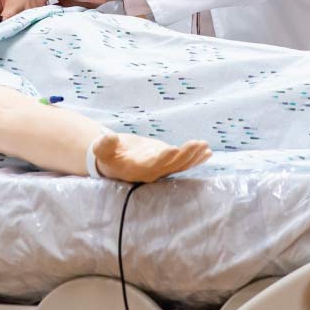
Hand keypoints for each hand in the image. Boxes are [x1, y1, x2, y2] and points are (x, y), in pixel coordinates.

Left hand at [28, 0, 115, 9]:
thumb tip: (47, 16)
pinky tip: (44, 12)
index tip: (34, 17)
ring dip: (34, 5)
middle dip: (31, 6)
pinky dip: (40, 2)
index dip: (33, 5)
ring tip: (38, 17)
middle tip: (33, 18)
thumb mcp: (70, 3)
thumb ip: (59, 6)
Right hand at [92, 132, 211, 182]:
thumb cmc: (107, 155)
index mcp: (137, 169)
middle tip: (196, 144)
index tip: (173, 149)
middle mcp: (152, 172)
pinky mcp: (168, 161)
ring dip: (194, 156)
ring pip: (181, 164)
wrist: (114, 161)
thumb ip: (104, 145)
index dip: (163, 158)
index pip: (152, 165)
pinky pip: (184, 162)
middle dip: (185, 155)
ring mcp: (162, 167)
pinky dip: (196, 158)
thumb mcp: (101, 150)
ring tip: (205, 145)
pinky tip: (208, 152)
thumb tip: (109, 137)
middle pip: (171, 165)